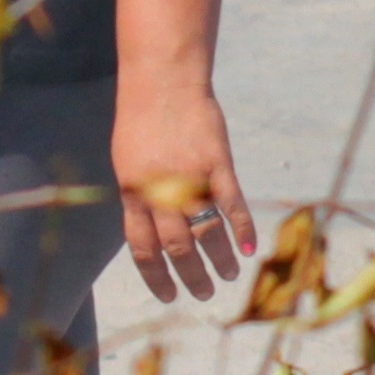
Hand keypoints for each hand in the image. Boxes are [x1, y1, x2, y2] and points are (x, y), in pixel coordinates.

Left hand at [114, 83, 256, 303]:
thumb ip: (138, 197)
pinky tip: (247, 248)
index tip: (169, 295)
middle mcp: (160, 193)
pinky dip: (241, 228)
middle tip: (202, 293)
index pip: (143, 250)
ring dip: (218, 260)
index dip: (156, 277)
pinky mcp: (217, 162)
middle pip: (177, 248)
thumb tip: (150, 233)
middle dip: (191, 276)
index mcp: (133, 195)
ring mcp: (190, 178)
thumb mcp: (127, 162)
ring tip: (227, 277)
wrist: (163, 79)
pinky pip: (231, 203)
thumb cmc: (142, 118)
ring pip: (206, 233)